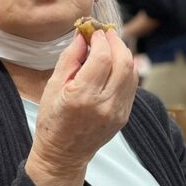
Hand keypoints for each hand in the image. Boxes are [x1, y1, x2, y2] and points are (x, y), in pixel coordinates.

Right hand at [28, 29, 137, 174]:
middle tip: (106, 34)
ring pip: (132, 73)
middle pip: (123, 62)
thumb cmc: (53, 120)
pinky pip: (132, 86)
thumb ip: (70, 58)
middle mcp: (104, 105)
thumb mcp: (53, 86)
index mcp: (82, 97)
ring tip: (110, 46)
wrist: (63, 154)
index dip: (100, 39)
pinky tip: (115, 64)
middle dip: (116, 42)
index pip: (102, 58)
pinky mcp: (124, 116)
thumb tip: (83, 36)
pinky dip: (126, 69)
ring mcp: (117, 112)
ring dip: (123, 54)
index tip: (94, 32)